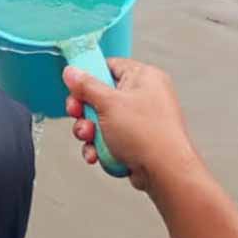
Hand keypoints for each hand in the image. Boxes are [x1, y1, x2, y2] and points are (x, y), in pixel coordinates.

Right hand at [63, 59, 199, 193]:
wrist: (165, 172)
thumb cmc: (149, 135)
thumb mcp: (108, 103)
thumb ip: (86, 85)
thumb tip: (72, 72)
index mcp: (143, 77)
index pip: (108, 65)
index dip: (88, 76)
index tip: (75, 88)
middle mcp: (143, 95)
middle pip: (99, 95)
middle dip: (84, 111)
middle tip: (80, 116)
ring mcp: (139, 118)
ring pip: (100, 119)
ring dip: (89, 131)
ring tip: (92, 139)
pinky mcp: (134, 138)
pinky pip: (108, 136)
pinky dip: (99, 145)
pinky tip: (98, 153)